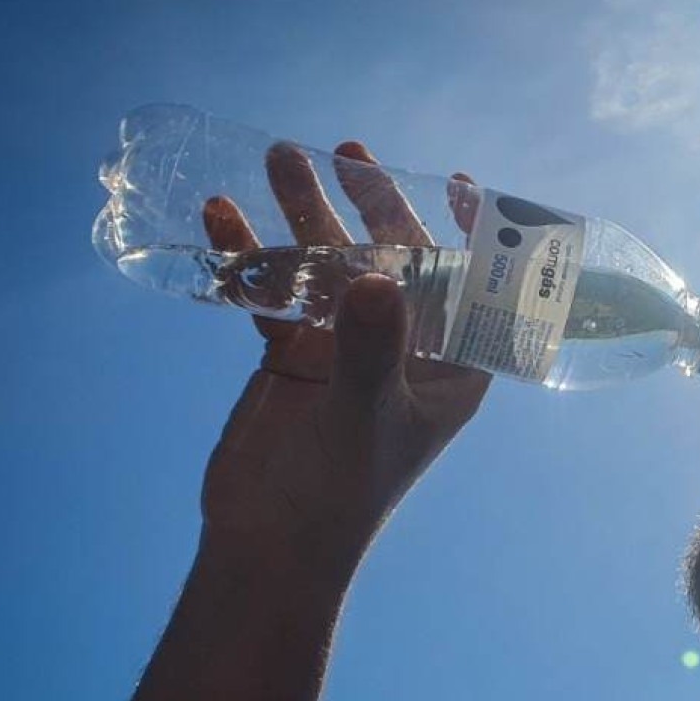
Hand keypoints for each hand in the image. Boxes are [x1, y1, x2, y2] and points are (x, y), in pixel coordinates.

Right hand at [199, 142, 489, 571]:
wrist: (267, 547)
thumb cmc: (338, 494)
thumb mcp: (360, 418)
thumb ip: (369, 350)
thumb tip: (376, 280)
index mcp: (452, 369)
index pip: (476, 289)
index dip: (473, 234)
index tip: (455, 179)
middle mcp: (406, 351)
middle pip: (396, 261)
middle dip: (374, 206)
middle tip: (348, 153)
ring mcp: (347, 349)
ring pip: (331, 266)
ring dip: (306, 216)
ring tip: (279, 156)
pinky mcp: (295, 355)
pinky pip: (277, 292)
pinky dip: (251, 257)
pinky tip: (223, 215)